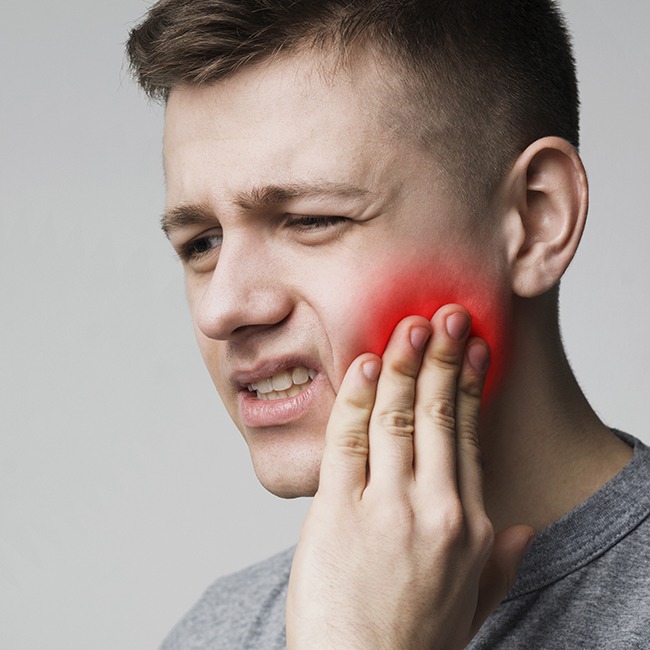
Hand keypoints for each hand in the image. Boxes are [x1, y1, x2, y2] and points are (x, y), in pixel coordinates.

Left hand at [286, 305, 533, 648]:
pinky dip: (359, 398)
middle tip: (447, 315)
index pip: (470, 436)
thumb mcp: (472, 606)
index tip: (474, 350)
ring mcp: (386, 508)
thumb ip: (499, 564)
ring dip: (406, 364)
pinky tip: (368, 365)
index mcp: (468, 526)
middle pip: (440, 415)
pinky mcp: (338, 512)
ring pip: (399, 417)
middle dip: (444, 358)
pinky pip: (350, 439)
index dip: (470, 386)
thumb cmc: (412, 641)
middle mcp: (434, 509)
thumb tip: (521, 530)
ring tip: (412, 326)